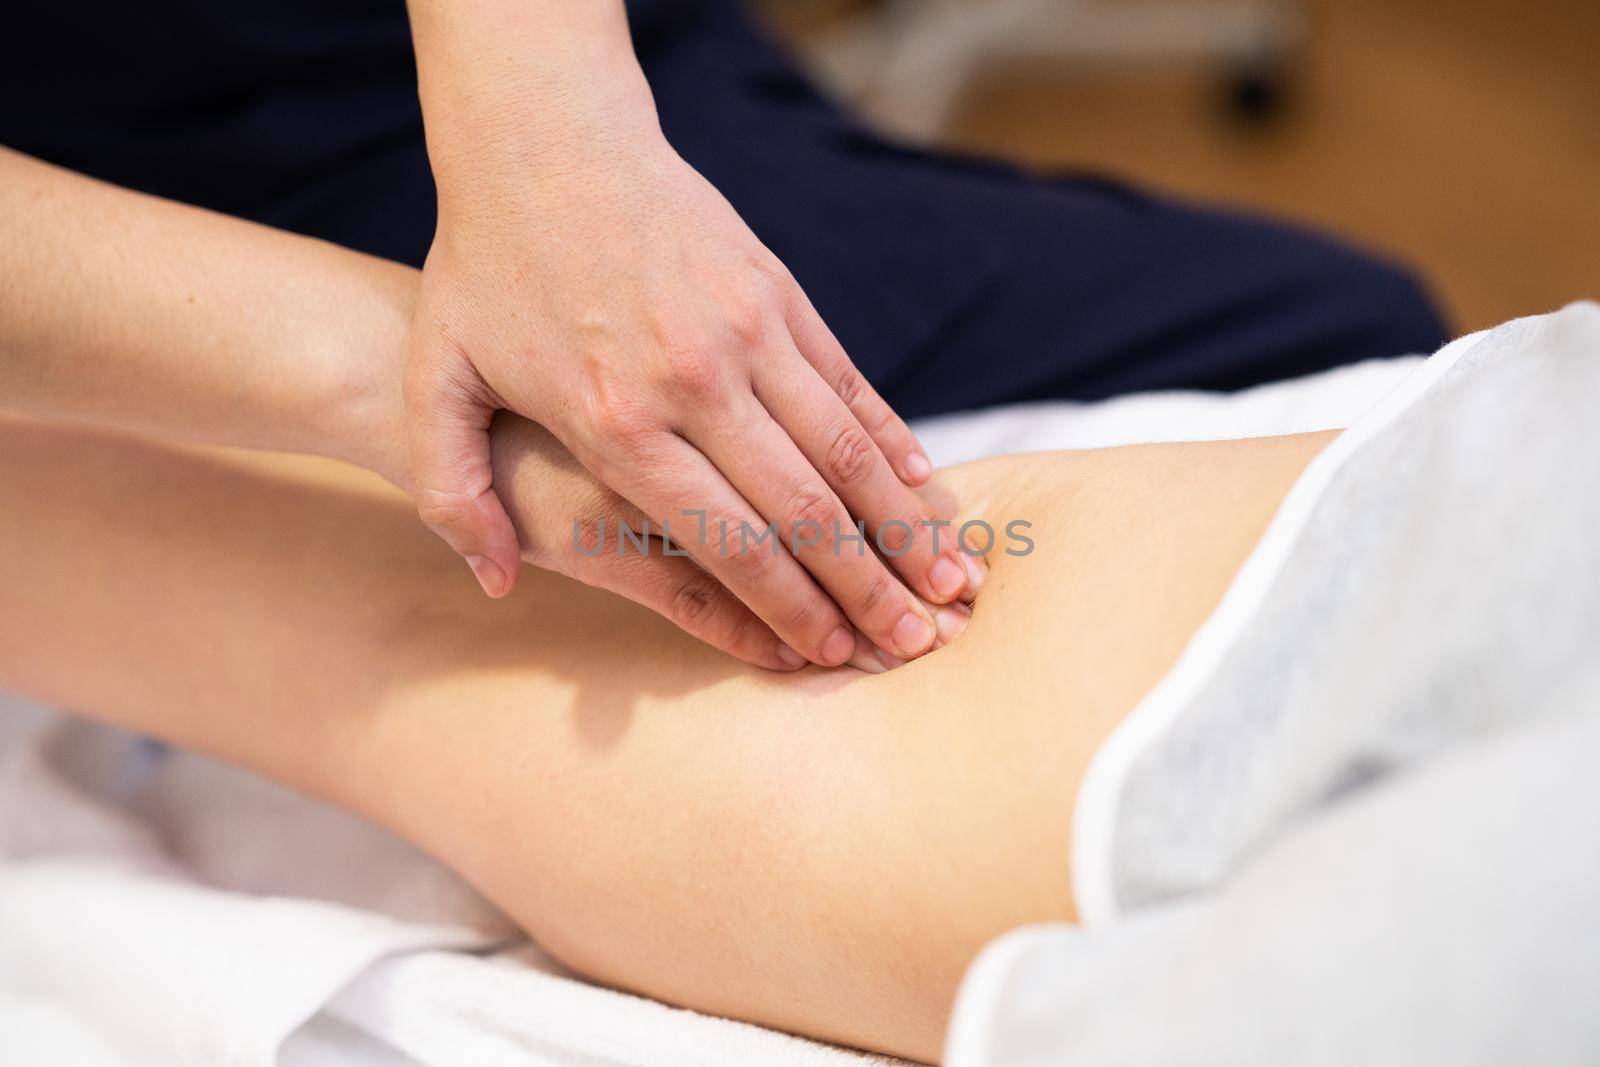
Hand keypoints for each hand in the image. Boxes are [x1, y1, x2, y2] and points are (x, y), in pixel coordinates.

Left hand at [405, 125, 982, 668]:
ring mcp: (747, 332)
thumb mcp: (438, 380)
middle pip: (802, 509)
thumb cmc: (486, 269)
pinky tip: (924, 486)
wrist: (543, 136)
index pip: (727, 540)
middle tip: (916, 642)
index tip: (832, 655)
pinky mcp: (776, 292)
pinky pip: (849, 383)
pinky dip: (891, 440)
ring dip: (902, 523)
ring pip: (846, 450)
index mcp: (619, 424)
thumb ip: (454, 491)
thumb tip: (492, 582)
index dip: (788, 607)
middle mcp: (695, 385)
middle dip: (865, 587)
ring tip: (949, 580)